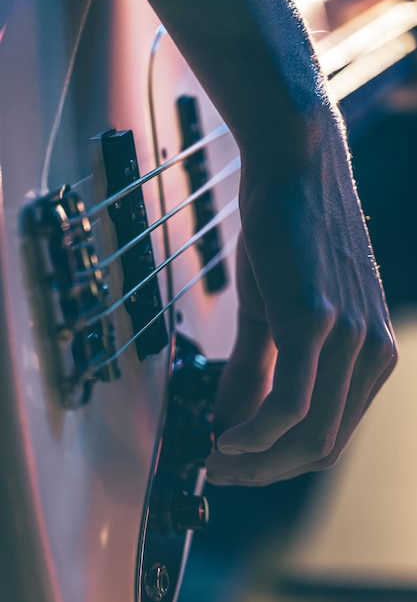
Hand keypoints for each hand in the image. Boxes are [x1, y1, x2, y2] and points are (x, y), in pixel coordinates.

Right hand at [206, 113, 396, 486]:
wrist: (294, 166)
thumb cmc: (285, 236)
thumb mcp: (272, 312)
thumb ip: (255, 371)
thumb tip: (229, 421)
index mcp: (370, 355)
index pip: (331, 436)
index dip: (278, 462)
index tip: (234, 465)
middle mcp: (372, 354)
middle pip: (322, 447)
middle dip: (266, 472)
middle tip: (218, 470)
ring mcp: (350, 338)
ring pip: (311, 437)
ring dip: (258, 461)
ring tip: (215, 457)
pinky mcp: (318, 319)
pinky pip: (292, 403)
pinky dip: (257, 434)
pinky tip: (227, 436)